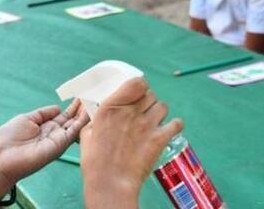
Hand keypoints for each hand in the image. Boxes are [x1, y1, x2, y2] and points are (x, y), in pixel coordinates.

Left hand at [0, 100, 88, 196]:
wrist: (2, 157)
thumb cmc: (9, 138)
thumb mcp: (27, 119)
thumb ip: (43, 114)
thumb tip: (58, 108)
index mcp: (46, 126)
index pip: (64, 116)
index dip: (73, 107)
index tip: (82, 97)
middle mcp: (54, 133)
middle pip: (72, 120)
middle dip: (82, 110)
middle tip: (94, 97)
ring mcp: (58, 140)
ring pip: (76, 126)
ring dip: (85, 114)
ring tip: (95, 102)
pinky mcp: (59, 145)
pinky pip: (73, 132)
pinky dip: (82, 122)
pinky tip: (89, 112)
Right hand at [80, 78, 182, 206]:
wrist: (110, 182)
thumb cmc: (95, 159)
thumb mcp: (87, 132)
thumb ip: (96, 118)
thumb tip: (99, 112)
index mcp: (111, 107)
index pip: (136, 82)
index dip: (139, 86)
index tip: (136, 93)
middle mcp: (131, 112)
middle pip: (150, 94)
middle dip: (147, 101)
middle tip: (142, 111)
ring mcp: (147, 124)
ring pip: (163, 106)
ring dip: (158, 112)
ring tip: (153, 121)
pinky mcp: (160, 139)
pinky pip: (176, 124)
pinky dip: (174, 125)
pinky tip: (167, 130)